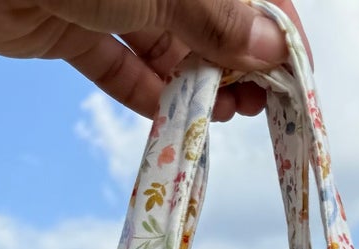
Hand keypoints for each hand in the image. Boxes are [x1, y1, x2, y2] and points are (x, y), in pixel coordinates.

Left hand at [0, 0, 305, 121]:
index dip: (272, 28)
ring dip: (194, 82)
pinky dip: (142, 94)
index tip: (288, 77)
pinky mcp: (70, 27)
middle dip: (234, 61)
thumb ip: (217, 19)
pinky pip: (116, 65)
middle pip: (205, 17)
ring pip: (164, 44)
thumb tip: (273, 49)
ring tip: (218, 116)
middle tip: (254, 106)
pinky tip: (169, 121)